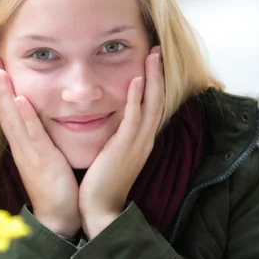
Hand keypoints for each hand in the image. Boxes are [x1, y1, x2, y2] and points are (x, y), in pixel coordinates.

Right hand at [0, 56, 80, 237]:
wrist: (60, 216)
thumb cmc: (57, 186)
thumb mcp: (48, 156)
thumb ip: (43, 138)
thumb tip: (44, 120)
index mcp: (24, 144)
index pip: (8, 112)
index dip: (1, 89)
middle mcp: (21, 146)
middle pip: (4, 110)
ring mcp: (29, 153)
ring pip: (13, 118)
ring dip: (4, 94)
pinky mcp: (42, 161)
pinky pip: (32, 135)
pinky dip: (24, 117)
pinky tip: (18, 100)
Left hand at [79, 47, 164, 237]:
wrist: (100, 209)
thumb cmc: (102, 184)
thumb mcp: (112, 155)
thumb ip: (115, 138)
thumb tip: (111, 122)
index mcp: (140, 140)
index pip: (151, 105)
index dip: (154, 83)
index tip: (151, 62)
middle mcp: (143, 139)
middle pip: (157, 100)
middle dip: (158, 74)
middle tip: (157, 49)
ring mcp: (137, 143)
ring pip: (150, 104)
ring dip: (152, 78)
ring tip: (153, 55)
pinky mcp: (125, 148)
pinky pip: (134, 119)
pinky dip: (138, 99)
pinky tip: (137, 80)